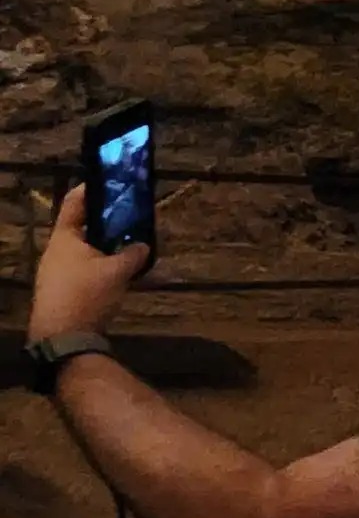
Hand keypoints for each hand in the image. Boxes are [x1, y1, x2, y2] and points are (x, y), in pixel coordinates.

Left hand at [28, 185, 150, 339]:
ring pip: (86, 250)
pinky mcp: (65, 289)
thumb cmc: (87, 294)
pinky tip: (121, 272)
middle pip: (82, 227)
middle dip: (106, 222)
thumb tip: (142, 244)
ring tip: (131, 245)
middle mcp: (58, 250)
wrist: (63, 336)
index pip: (75, 203)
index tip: (109, 181)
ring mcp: (59, 271)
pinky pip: (86, 268)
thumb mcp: (117, 271)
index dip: (90, 189)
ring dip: (107, 246)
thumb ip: (132, 254)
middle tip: (130, 216)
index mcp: (65, 238)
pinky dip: (103, 264)